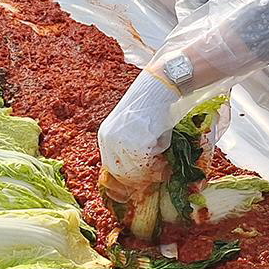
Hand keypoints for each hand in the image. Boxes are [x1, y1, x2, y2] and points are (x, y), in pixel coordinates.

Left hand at [97, 68, 180, 192]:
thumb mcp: (132, 127)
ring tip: (163, 157)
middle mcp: (109, 140)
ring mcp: (123, 141)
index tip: (140, 180)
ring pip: (137, 168)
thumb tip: (140, 171)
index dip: (127, 176)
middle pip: (122, 172)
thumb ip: (131, 148)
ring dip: (152, 166)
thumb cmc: (149, 106)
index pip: (111, 166)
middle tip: (156, 173)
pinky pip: (150, 159)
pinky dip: (159, 154)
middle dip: (140, 177)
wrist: (158, 87)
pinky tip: (163, 141)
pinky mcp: (138, 141)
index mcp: (105, 136)